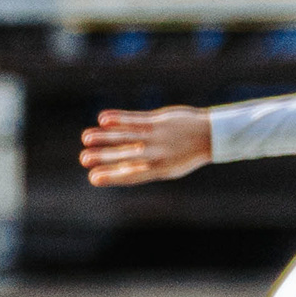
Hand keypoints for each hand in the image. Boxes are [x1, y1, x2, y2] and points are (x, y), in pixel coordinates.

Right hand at [81, 106, 212, 185]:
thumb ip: (143, 165)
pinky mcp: (158, 121)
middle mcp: (156, 154)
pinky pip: (134, 120)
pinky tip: (102, 119)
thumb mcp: (168, 166)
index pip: (129, 174)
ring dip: (105, 137)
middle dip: (103, 157)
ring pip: (126, 137)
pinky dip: (118, 119)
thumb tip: (116, 167)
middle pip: (124, 156)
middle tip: (84, 158)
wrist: (211, 136)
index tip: (93, 178)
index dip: (111, 176)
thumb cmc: (186, 153)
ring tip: (86, 138)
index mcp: (158, 170)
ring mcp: (157, 137)